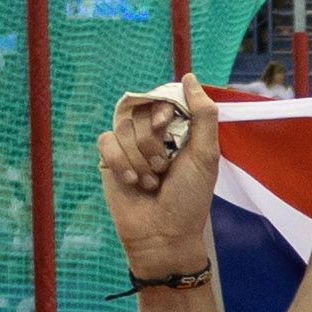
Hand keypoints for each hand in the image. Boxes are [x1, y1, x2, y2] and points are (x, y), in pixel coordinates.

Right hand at [94, 83, 219, 289]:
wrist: (163, 234)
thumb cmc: (189, 198)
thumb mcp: (206, 155)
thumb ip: (203, 114)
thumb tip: (190, 77)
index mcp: (178, 129)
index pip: (162, 98)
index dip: (162, 111)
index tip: (169, 127)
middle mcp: (152, 133)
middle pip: (141, 112)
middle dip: (153, 144)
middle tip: (164, 169)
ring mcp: (129, 145)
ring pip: (123, 128)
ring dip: (139, 159)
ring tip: (151, 182)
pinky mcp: (109, 159)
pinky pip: (106, 141)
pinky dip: (120, 163)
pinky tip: (132, 182)